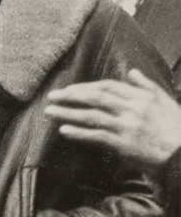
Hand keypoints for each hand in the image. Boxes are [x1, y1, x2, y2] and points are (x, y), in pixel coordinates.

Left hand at [46, 69, 180, 170]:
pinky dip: (79, 133)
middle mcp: (132, 108)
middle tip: (52, 96)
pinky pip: (96, 136)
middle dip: (71, 95)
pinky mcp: (124, 144)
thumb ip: (146, 85)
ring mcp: (127, 126)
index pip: (108, 86)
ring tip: (49, 112)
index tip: (69, 89)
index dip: (86, 86)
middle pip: (95, 97)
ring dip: (68, 113)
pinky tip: (64, 131)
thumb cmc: (175, 127)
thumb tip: (132, 72)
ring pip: (91, 116)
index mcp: (141, 96)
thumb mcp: (164, 100)